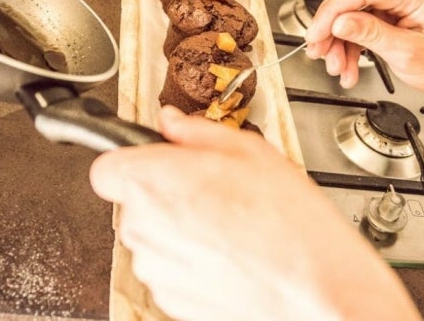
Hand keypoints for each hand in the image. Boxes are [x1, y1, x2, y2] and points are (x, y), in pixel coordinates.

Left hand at [90, 106, 420, 320]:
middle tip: (211, 188)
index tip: (156, 161)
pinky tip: (230, 252)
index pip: (106, 165)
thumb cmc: (288, 225)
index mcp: (151, 182)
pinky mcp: (170, 300)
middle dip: (164, 192)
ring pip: (153, 237)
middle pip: (134, 202)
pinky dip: (191, 260)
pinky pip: (170, 268)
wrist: (317, 291)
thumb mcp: (250, 151)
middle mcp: (142, 229)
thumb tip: (172, 123)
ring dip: (179, 228)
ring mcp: (154, 270)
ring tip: (228, 224)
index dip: (132, 160)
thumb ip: (197, 132)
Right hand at [304, 0, 423, 97]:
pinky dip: (349, 46)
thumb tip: (340, 22)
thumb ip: (372, 34)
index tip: (315, 35)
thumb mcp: (408, 53)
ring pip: (350, 13)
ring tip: (338, 68)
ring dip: (338, 42)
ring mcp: (395, 0)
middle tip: (318, 51)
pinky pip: (358, 24)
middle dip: (330, 28)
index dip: (331, 12)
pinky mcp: (389, 13)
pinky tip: (347, 67)